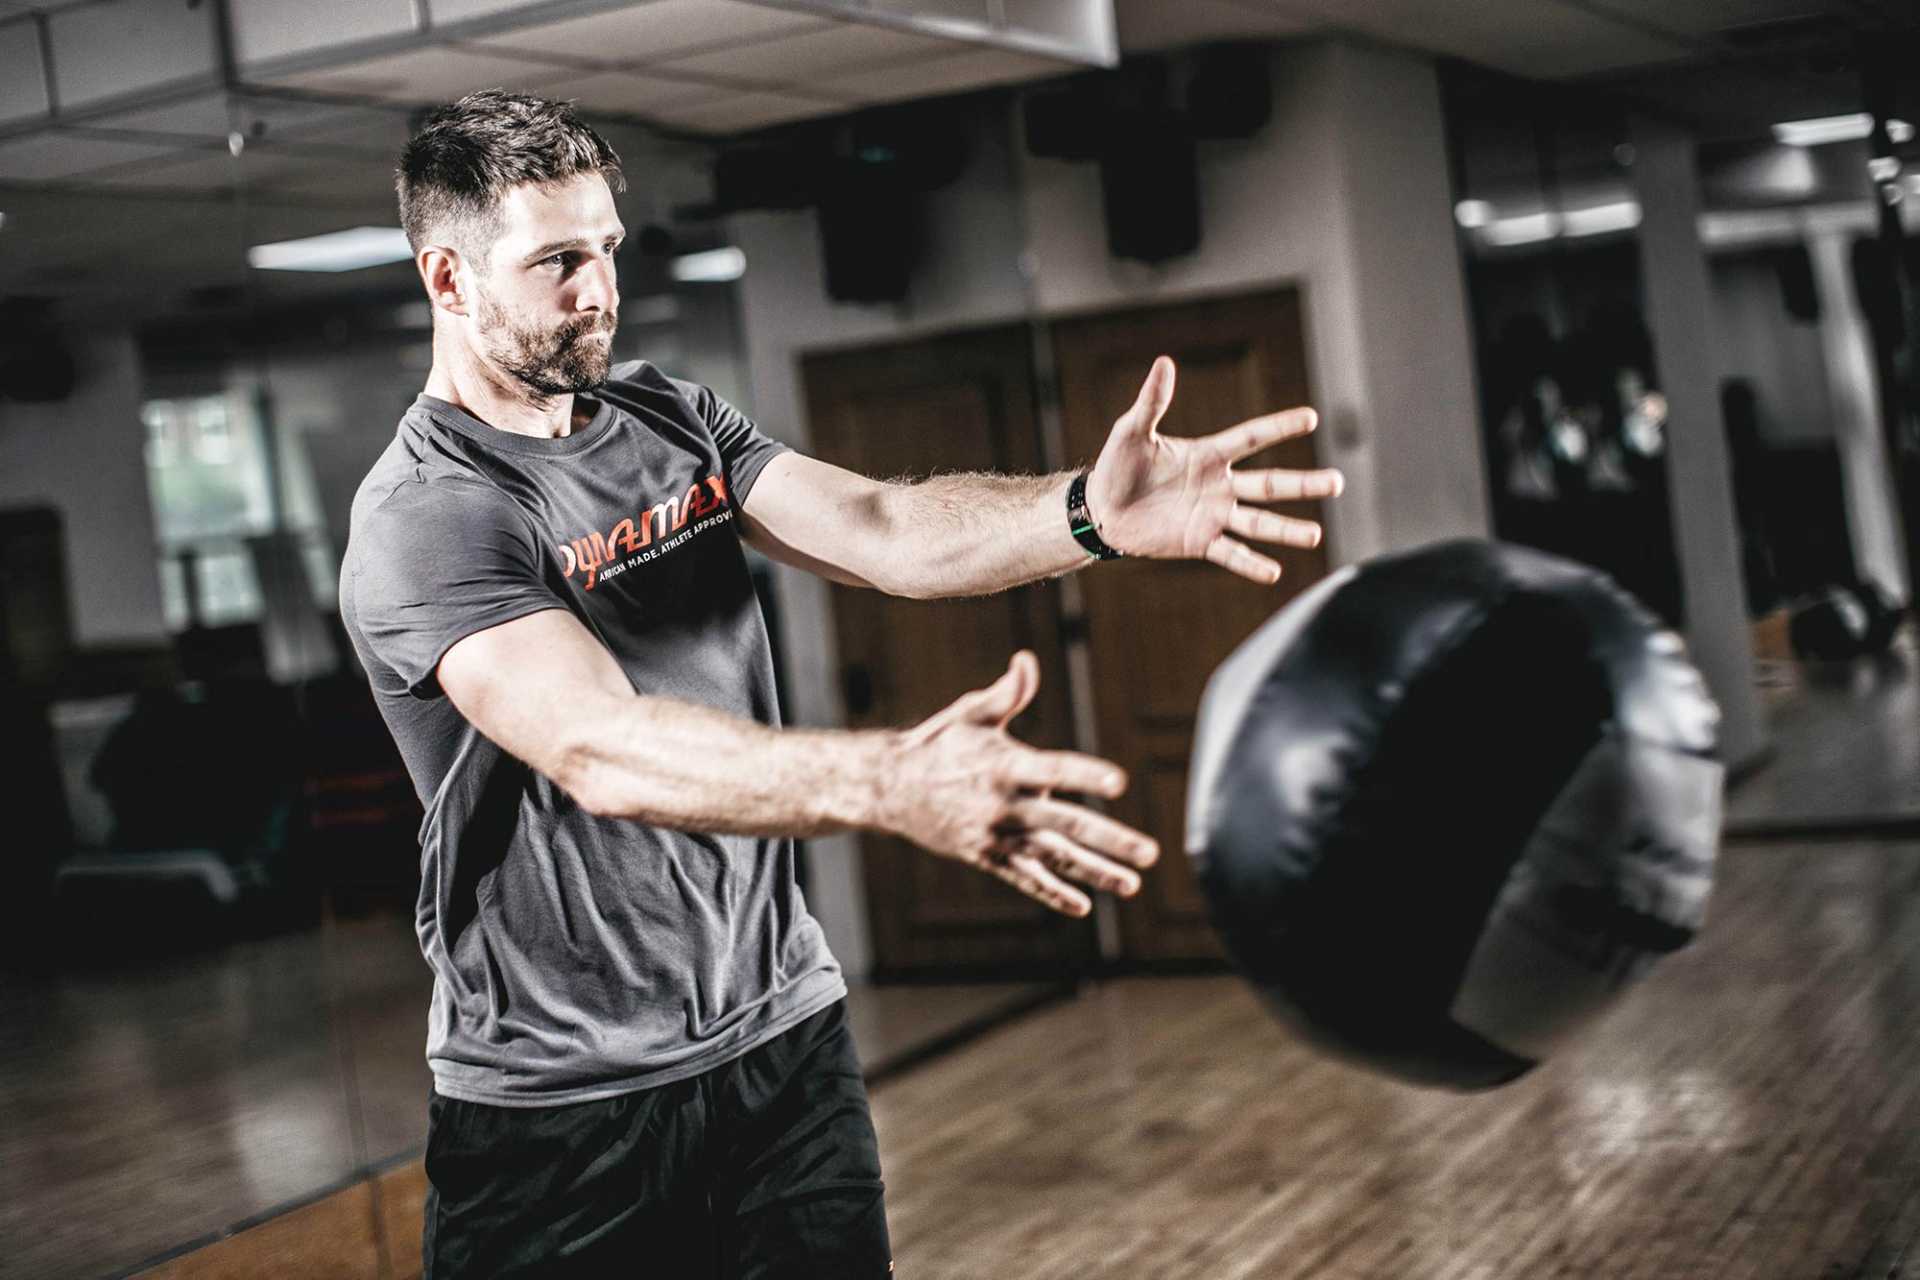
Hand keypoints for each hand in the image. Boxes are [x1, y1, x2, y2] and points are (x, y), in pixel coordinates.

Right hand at [877, 651, 1159, 916]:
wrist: (891, 789)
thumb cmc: (939, 744)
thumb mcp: (970, 715)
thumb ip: (1007, 694)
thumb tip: (1026, 660)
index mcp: (1006, 766)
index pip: (1054, 770)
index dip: (1085, 775)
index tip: (1119, 781)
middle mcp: (1005, 805)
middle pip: (1066, 825)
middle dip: (1110, 839)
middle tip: (1150, 852)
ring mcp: (997, 835)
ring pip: (1054, 858)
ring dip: (1094, 873)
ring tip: (1132, 885)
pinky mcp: (987, 856)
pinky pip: (1024, 879)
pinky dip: (1052, 893)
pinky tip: (1083, 906)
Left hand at [1084, 356, 1342, 583]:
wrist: (1102, 509)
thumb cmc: (1118, 466)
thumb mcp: (1132, 431)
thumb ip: (1152, 402)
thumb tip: (1163, 363)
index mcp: (1209, 455)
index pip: (1252, 438)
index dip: (1280, 427)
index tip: (1311, 418)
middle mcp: (1220, 485)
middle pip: (1270, 485)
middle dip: (1303, 485)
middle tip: (1337, 483)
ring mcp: (1214, 515)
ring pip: (1258, 523)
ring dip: (1286, 531)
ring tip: (1315, 536)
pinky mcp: (1200, 542)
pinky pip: (1230, 554)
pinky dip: (1251, 564)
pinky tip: (1274, 573)